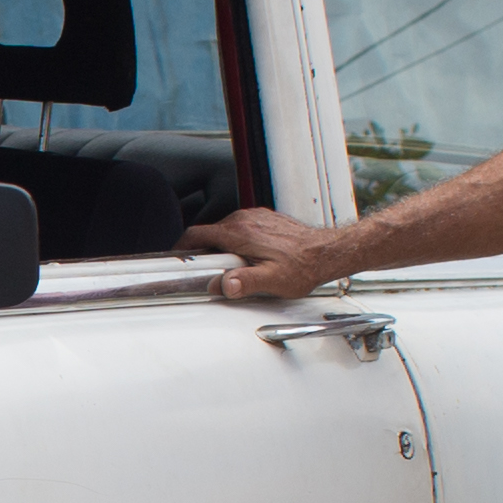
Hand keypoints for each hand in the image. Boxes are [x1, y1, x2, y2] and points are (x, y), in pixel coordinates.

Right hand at [181, 208, 332, 301]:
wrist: (326, 251)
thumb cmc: (302, 266)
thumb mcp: (271, 281)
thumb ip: (244, 282)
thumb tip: (224, 285)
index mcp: (239, 233)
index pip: (196, 234)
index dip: (181, 247)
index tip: (176, 258)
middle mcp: (245, 220)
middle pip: (208, 233)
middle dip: (202, 251)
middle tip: (203, 270)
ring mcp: (255, 217)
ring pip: (224, 230)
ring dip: (220, 246)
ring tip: (227, 266)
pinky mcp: (264, 219)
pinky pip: (240, 227)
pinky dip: (235, 241)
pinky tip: (246, 256)